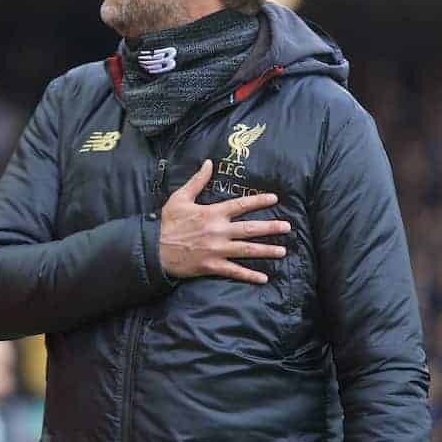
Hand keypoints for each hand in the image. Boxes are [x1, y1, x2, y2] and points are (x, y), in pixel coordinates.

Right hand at [159, 159, 289, 283]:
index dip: (259, 201)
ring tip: (282, 251)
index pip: (241, 205)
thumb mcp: (180, 197)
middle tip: (287, 227)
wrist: (153, 248)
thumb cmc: (166, 222)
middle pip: (250, 229)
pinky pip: (234, 271)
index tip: (274, 199)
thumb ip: (197, 181)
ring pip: (247, 250)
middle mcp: (219, 231)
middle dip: (271, 228)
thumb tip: (208, 163)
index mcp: (213, 213)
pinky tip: (264, 278)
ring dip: (267, 251)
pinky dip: (250, 275)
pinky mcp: (212, 266)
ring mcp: (217, 250)